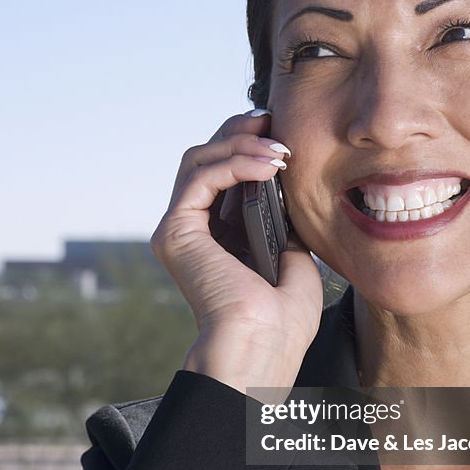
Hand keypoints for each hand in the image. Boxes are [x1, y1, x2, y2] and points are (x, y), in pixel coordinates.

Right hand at [150, 111, 322, 391]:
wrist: (264, 346)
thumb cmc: (283, 319)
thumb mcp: (294, 256)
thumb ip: (283, 220)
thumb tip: (288, 185)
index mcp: (220, 236)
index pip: (226, 172)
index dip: (251, 145)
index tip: (285, 133)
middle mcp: (195, 230)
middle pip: (207, 157)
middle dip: (242, 132)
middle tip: (276, 122)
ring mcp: (181, 230)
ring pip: (198, 159)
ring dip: (240, 143)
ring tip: (279, 148)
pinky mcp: (175, 232)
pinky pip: (199, 176)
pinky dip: (234, 161)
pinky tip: (268, 165)